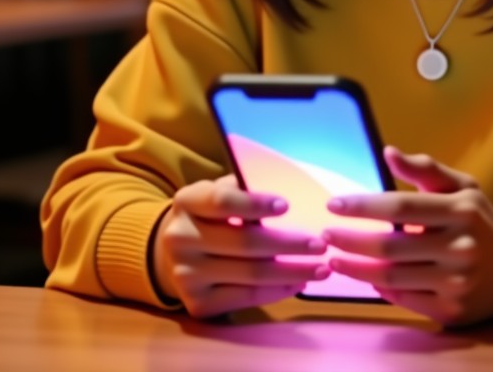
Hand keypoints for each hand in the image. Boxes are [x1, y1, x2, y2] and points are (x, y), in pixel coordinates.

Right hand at [152, 174, 328, 317]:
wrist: (171, 254)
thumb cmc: (210, 215)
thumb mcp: (218, 192)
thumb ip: (244, 189)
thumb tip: (287, 191)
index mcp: (187, 202)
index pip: (222, 201)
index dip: (255, 203)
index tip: (286, 205)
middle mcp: (180, 239)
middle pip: (244, 242)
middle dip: (289, 244)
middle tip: (321, 244)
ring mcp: (186, 275)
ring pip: (250, 274)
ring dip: (292, 271)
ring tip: (321, 268)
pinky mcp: (197, 303)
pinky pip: (245, 298)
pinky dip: (277, 291)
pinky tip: (298, 283)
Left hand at [322, 146, 492, 325]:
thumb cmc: (478, 220)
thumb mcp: (462, 186)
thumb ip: (425, 169)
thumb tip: (388, 152)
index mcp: (461, 210)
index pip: (401, 206)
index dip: (363, 205)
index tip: (334, 203)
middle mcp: (459, 246)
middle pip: (391, 246)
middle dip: (350, 240)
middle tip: (325, 234)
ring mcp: (456, 282)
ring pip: (392, 277)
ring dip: (356, 268)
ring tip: (334, 258)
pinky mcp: (450, 309)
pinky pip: (404, 299)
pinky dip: (379, 288)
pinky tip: (364, 277)